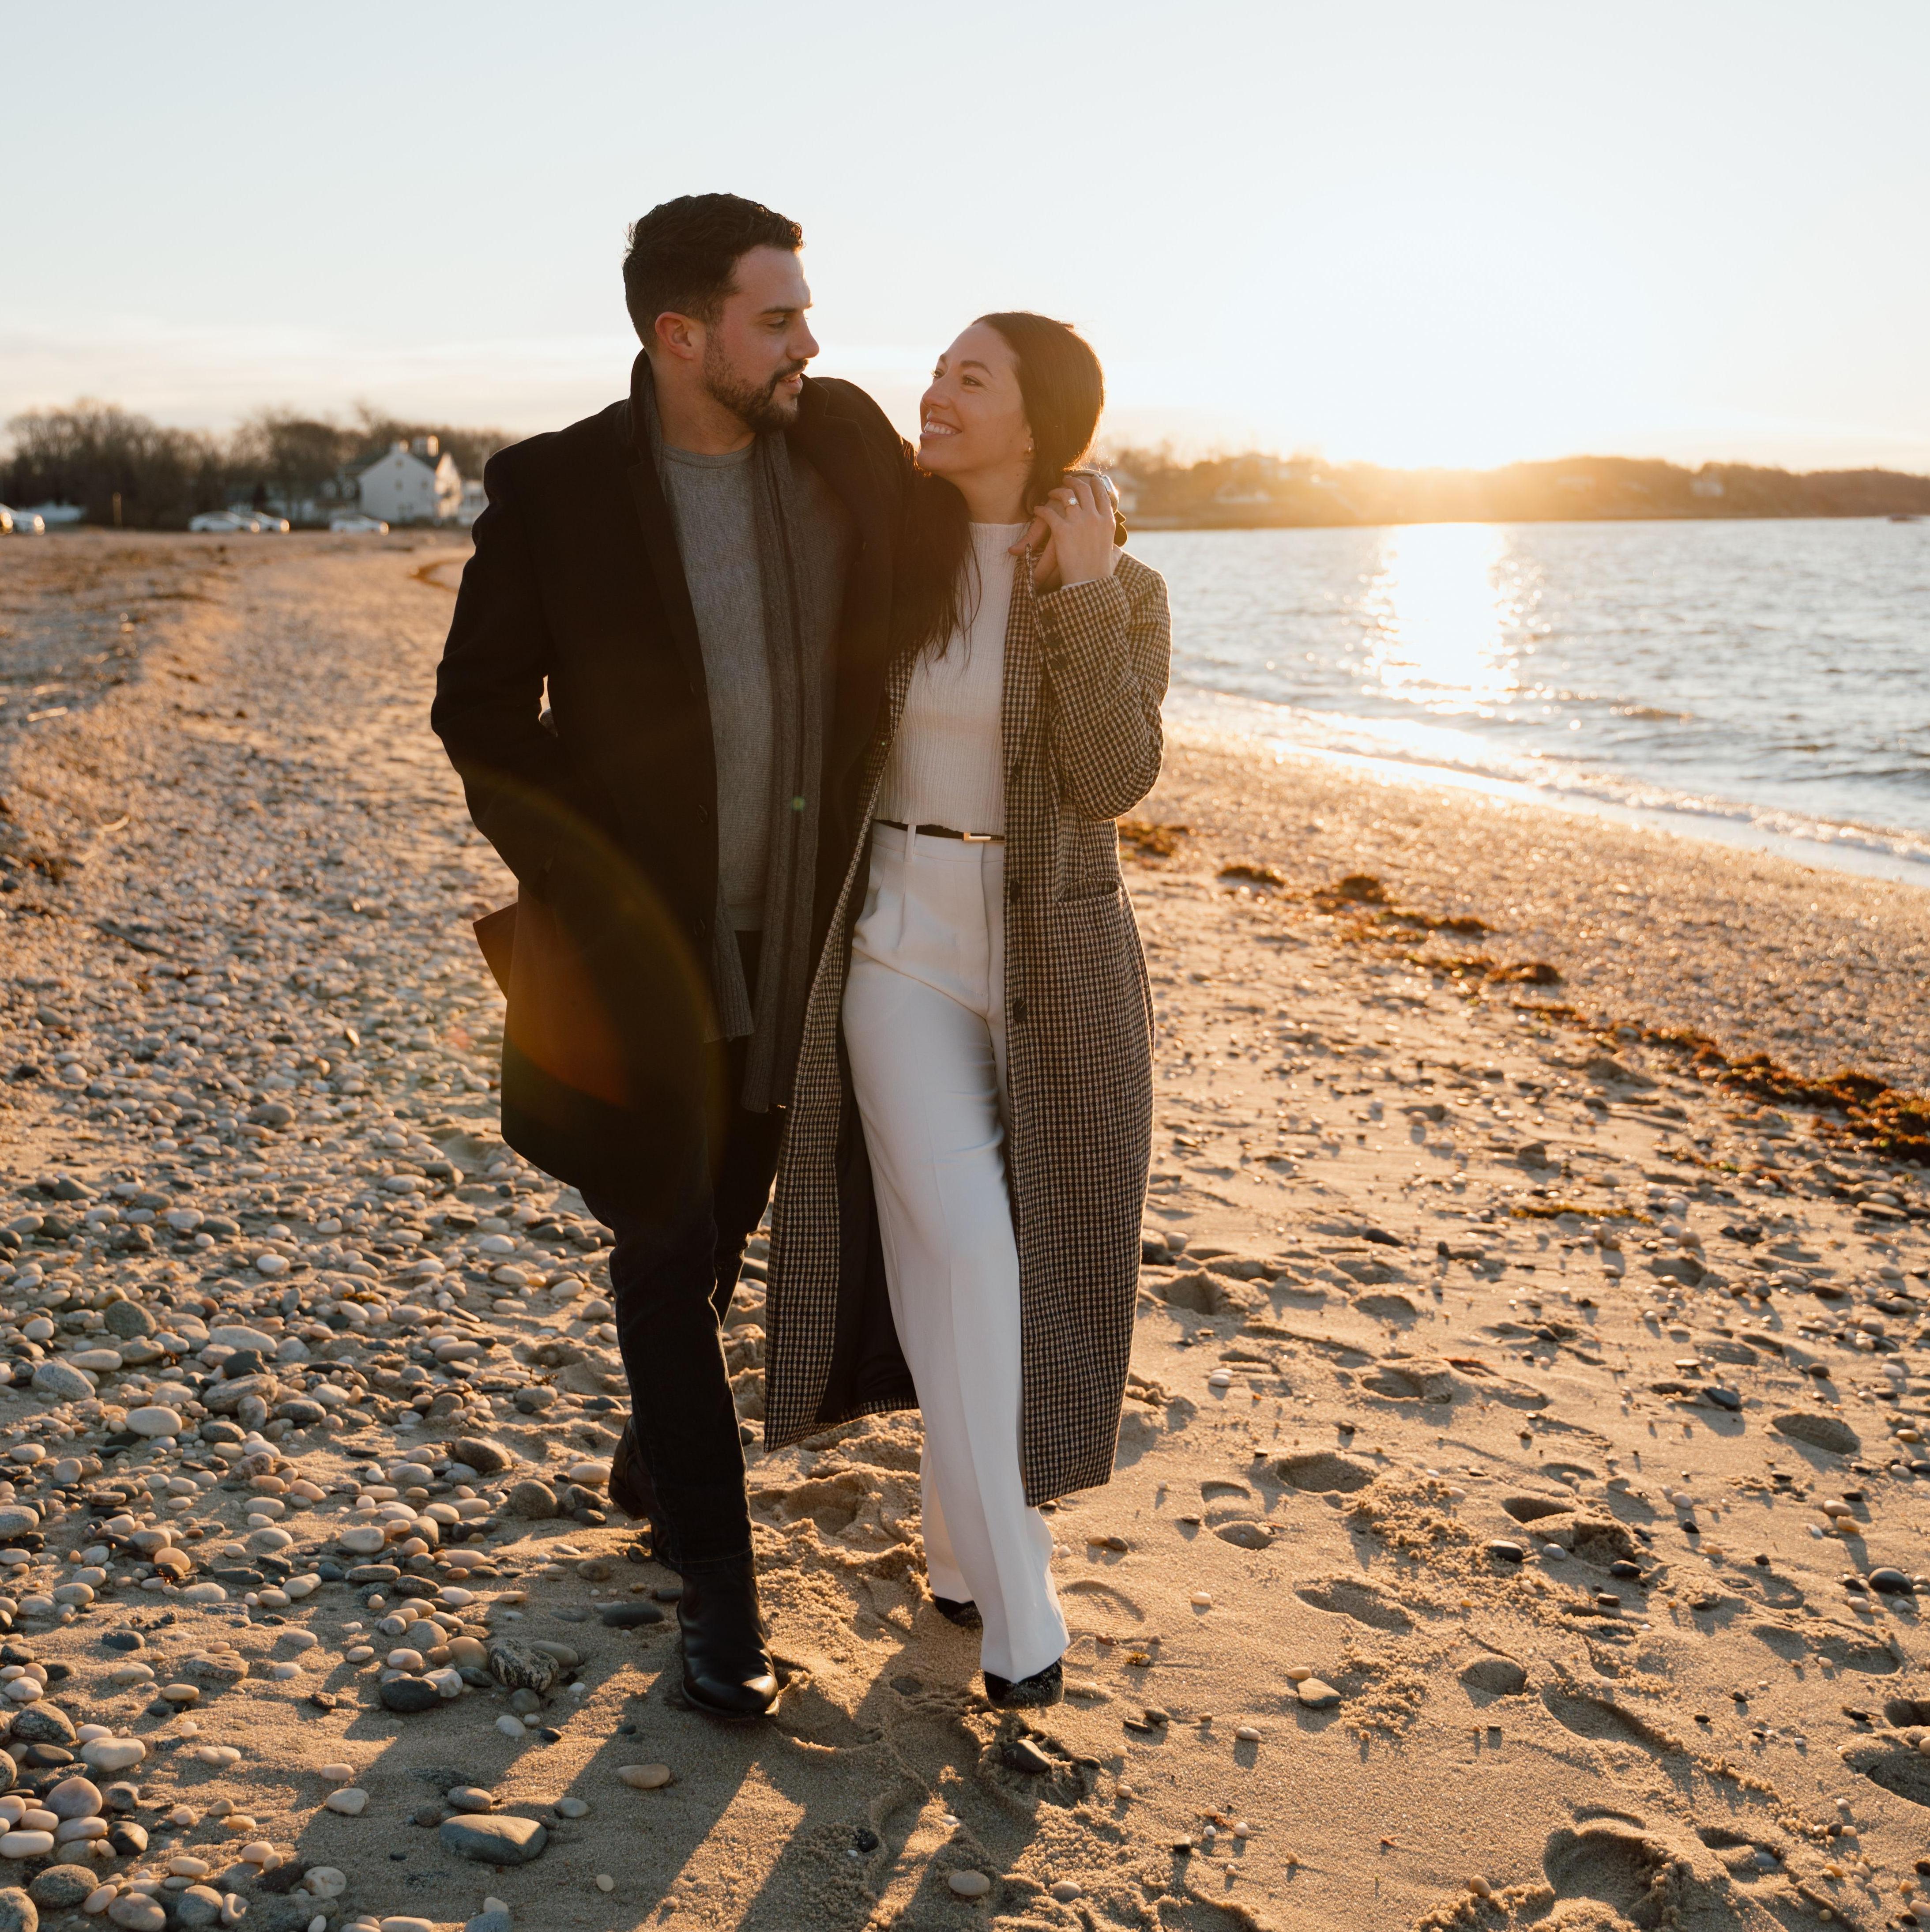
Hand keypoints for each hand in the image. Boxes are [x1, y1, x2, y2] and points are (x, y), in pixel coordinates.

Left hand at [1013, 473, 1119, 592]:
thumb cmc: (1101, 574)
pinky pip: (1048, 513)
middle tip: (1066, 479)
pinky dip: (1041, 510)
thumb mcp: (1113, 557)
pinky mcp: (1062, 531)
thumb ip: (1115, 549)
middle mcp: (1095, 517)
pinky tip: (1037, 510)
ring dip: (1057, 491)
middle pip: (1084, 489)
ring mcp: (1079, 522)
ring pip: (1066, 495)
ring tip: (1051, 492)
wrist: (1089, 585)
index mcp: (1108, 522)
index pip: (1102, 494)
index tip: (1089, 479)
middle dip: (1074, 481)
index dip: (1094, 483)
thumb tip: (1118, 548)